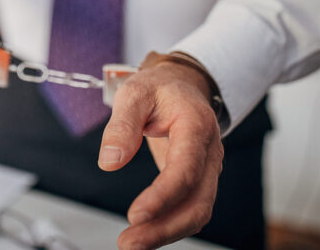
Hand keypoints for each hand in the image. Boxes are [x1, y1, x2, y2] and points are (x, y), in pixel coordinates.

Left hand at [98, 52, 223, 248]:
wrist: (181, 85)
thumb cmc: (158, 89)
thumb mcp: (134, 93)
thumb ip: (121, 126)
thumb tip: (109, 163)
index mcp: (196, 126)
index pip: (186, 170)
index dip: (163, 197)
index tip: (135, 215)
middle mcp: (210, 152)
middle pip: (198, 201)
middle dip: (165, 227)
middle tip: (129, 242)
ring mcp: (208, 169)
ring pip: (198, 211)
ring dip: (166, 232)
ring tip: (132, 243)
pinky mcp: (198, 180)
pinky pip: (190, 209)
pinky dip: (169, 225)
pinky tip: (145, 233)